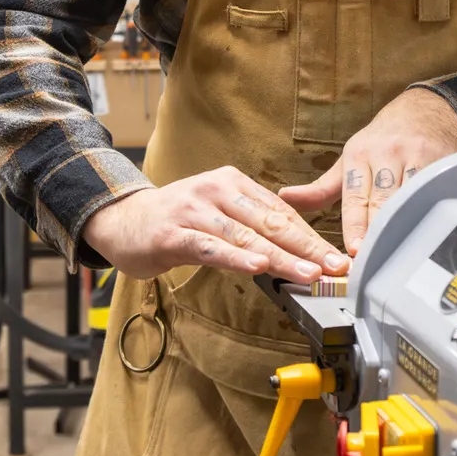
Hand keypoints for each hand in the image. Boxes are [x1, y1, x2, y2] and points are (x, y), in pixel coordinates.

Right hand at [82, 166, 349, 282]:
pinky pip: (210, 247)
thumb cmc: (175, 221)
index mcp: (233, 182)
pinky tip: (257, 267)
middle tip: (334, 265)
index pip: (281, 212)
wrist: (120, 220)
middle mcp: (216, 190)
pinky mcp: (172, 233)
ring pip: (245, 235)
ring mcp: (193, 210)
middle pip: (270, 221)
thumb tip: (298, 250)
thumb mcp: (218, 213)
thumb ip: (252, 225)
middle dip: (306, 246)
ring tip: (307, 272)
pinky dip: (236, 257)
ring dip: (280, 256)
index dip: (311, 236)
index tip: (336, 258)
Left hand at [278, 88, 456, 255]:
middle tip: (372, 259)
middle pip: (382, 200)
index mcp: (359, 155)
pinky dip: (430, 212)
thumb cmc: (381, 141)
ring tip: (399, 253)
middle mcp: (386, 154)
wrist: (424, 110)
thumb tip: (286, 198)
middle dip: (376, 231)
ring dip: (403, 226)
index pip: (354, 196)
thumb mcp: (349, 159)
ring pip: (409, 197)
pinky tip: (427, 232)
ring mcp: (416, 157)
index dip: (355, 224)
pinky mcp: (442, 162)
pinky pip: (434, 191)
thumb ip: (320, 188)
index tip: (353, 249)